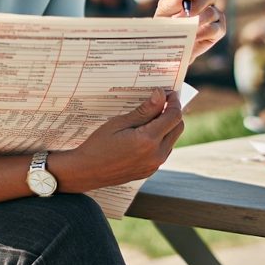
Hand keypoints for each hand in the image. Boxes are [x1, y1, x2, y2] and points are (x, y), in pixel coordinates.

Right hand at [54, 88, 182, 191]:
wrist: (87, 171)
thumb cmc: (98, 145)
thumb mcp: (119, 123)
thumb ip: (144, 110)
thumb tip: (161, 95)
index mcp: (148, 140)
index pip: (174, 116)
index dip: (173, 102)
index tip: (168, 94)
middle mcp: (156, 155)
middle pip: (178, 128)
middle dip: (172, 113)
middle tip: (159, 103)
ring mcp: (154, 165)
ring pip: (172, 140)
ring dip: (167, 127)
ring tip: (148, 119)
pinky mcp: (150, 171)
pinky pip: (163, 151)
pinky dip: (160, 140)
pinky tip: (144, 134)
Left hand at [155, 0, 225, 58]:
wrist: (169, 46)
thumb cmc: (166, 24)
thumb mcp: (163, 12)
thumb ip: (171, 1)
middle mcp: (207, 0)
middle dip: (196, 3)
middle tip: (185, 13)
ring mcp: (215, 14)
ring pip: (211, 12)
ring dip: (197, 19)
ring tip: (184, 26)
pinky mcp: (219, 30)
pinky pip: (215, 28)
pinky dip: (202, 32)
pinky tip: (193, 35)